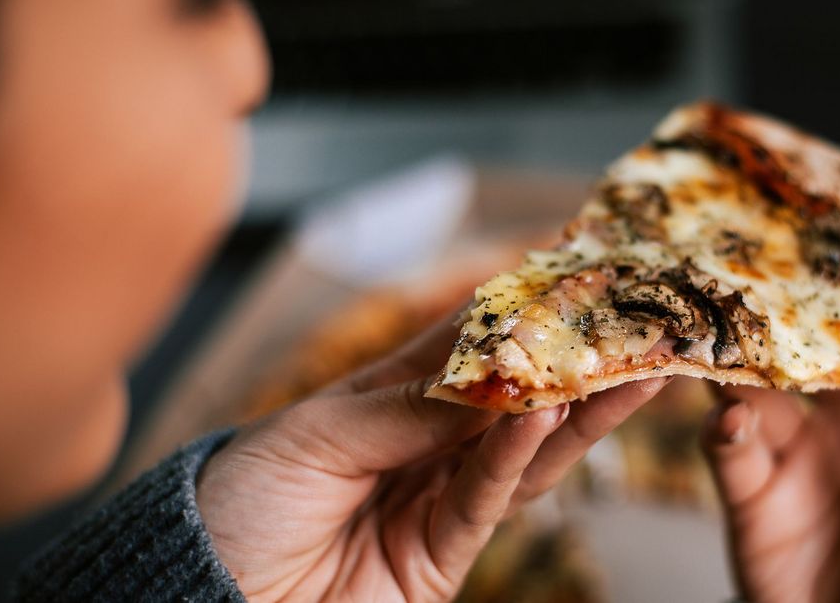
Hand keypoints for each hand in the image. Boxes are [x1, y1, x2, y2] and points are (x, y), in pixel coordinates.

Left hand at [197, 317, 667, 600]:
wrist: (208, 599)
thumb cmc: (239, 504)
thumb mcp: (314, 435)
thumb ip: (407, 409)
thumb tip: (490, 375)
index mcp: (384, 400)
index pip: (463, 344)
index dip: (515, 309)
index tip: (571, 269)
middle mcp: (423, 446)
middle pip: (512, 397)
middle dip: (571, 360)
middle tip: (631, 320)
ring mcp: (437, 500)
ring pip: (526, 450)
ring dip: (579, 409)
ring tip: (631, 368)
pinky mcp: (443, 556)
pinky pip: (489, 499)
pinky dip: (521, 455)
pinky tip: (554, 413)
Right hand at [701, 134, 839, 601]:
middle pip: (820, 318)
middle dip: (798, 263)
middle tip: (774, 211)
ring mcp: (793, 445)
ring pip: (756, 367)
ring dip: (741, 339)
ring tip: (727, 305)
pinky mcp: (747, 486)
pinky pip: (723, 441)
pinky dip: (723, 425)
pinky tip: (733, 421)